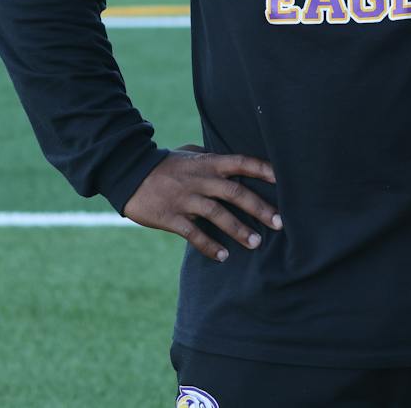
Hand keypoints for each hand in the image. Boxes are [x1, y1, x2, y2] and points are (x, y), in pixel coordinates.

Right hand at [120, 146, 279, 261]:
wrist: (128, 172)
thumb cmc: (164, 164)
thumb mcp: (189, 154)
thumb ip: (211, 158)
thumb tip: (235, 164)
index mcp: (207, 162)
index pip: (240, 162)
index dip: (262, 169)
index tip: (282, 179)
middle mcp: (199, 179)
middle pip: (234, 192)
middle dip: (258, 207)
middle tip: (279, 222)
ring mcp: (184, 198)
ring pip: (216, 214)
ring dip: (237, 229)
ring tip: (255, 243)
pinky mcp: (170, 216)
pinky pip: (193, 233)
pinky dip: (209, 245)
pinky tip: (223, 256)